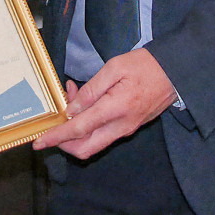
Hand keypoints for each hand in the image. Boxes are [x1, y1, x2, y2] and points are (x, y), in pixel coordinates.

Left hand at [32, 48, 176, 159]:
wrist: (175, 73)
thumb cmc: (145, 66)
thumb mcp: (115, 68)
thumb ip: (92, 89)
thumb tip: (72, 108)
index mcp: (115, 110)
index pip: (78, 130)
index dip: (56, 137)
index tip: (39, 142)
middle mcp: (120, 127)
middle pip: (84, 148)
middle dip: (63, 142)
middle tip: (54, 119)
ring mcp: (126, 130)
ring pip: (93, 143)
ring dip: (76, 128)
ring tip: (71, 95)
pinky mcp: (129, 127)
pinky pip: (103, 134)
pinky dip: (88, 123)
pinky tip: (85, 100)